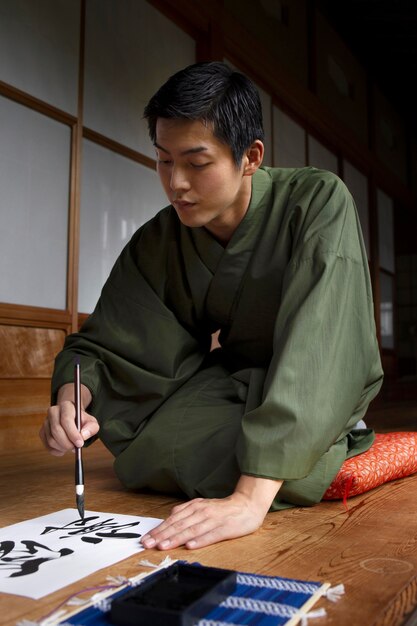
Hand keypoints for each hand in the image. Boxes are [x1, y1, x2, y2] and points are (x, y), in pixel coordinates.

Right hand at [39, 383, 98, 455]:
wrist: (72, 418)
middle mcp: (53, 411)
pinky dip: (56, 451)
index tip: (80, 443)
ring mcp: (46, 422)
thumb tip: (83, 435)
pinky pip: (47, 445)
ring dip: (63, 448)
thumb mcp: (91, 422)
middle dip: (67, 443)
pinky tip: (64, 449)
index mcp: (66, 406)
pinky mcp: (42, 432)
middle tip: (75, 448)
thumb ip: (91, 428)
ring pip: (51, 440)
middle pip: (56, 430)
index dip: (72, 433)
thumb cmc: (82, 421)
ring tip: (71, 446)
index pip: (66, 420)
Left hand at [141, 475, 282, 549]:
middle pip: (179, 525)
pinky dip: (200, 541)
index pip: (173, 520)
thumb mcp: (202, 505)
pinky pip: (211, 535)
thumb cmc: (223, 509)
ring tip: (163, 546)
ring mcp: (213, 520)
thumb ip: (186, 511)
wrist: (248, 504)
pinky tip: (190, 546)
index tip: (145, 539)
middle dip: (161, 535)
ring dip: (176, 539)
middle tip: (147, 544)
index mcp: (194, 506)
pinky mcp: (225, 528)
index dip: (158, 530)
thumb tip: (170, 516)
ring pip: (191, 530)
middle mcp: (201, 512)